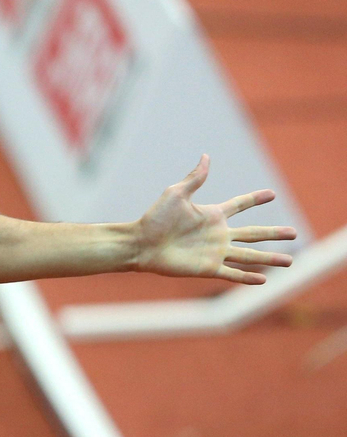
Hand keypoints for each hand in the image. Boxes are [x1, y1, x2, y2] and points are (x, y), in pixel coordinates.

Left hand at [134, 156, 296, 283]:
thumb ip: (195, 178)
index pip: (239, 205)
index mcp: (212, 215)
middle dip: (274, 233)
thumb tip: (206, 156)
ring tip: (290, 261)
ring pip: (249, 255)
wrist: (141, 243)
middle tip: (295, 233)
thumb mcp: (177, 194)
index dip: (255, 199)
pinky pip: (232, 273)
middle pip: (253, 233)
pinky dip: (247, 277)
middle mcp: (217, 234)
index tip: (272, 193)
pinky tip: (263, 279)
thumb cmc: (155, 218)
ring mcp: (214, 252)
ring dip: (270, 258)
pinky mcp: (208, 268)